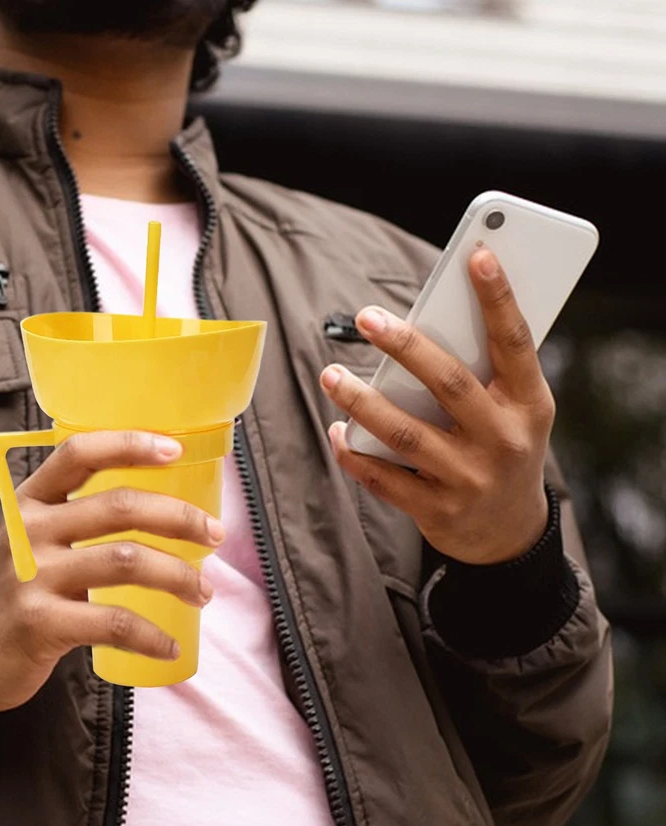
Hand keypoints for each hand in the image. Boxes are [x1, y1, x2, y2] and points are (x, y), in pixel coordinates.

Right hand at [0, 431, 223, 714]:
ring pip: (126, 561)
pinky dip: (152, 635)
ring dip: (178, 575)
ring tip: (203, 591)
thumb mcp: (38, 540)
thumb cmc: (24, 590)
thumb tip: (170, 507)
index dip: (129, 444)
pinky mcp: (40, 623)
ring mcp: (33, 576)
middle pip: (119, 507)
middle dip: (179, 518)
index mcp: (32, 500)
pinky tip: (171, 645)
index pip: (79, 452)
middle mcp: (30, 530)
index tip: (175, 449)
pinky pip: (114, 623)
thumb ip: (82, 518)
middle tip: (215, 535)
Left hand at [321, 248, 552, 564]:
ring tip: (331, 375)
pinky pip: (385, 479)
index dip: (498, 298)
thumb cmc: (504, 451)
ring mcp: (469, 478)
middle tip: (368, 317)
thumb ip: (483, 375)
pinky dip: (355, 454)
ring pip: (406, 434)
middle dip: (407, 346)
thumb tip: (426, 323)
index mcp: (528, 405)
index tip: (477, 256)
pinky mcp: (437, 510)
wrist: (509, 535)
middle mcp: (502, 440)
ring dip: (363, 402)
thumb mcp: (515, 413)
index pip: (515, 343)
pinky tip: (337, 432)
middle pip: (449, 383)